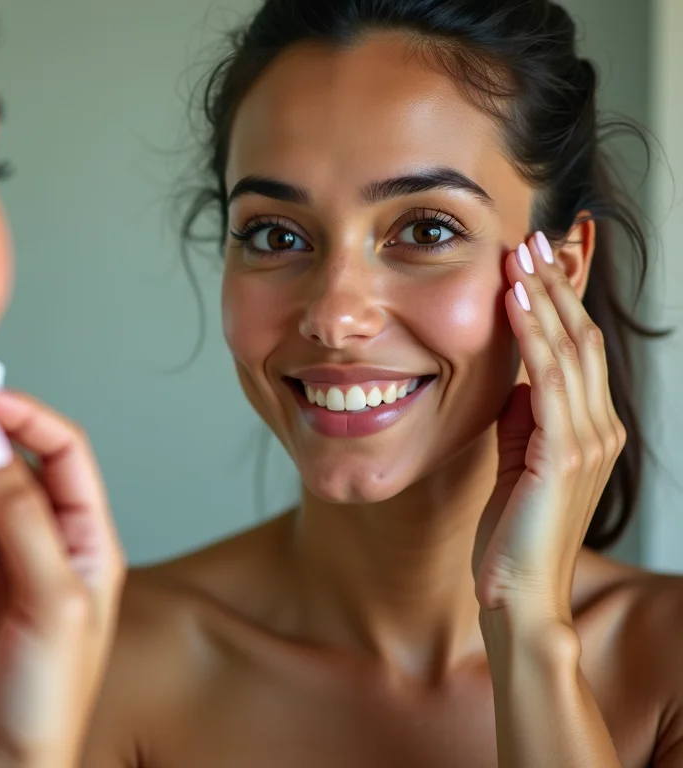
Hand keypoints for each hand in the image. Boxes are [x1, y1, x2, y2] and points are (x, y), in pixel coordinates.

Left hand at [472, 232, 624, 620]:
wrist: (517, 593)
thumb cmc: (512, 532)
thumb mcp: (516, 459)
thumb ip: (522, 418)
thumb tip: (514, 377)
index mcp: (590, 429)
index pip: (579, 349)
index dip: (561, 301)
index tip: (537, 258)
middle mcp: (600, 428)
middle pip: (582, 338)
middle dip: (557, 284)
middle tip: (532, 237)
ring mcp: (588, 441)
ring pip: (570, 350)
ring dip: (543, 297)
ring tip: (521, 254)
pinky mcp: (564, 454)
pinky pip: (549, 380)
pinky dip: (532, 335)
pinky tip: (514, 302)